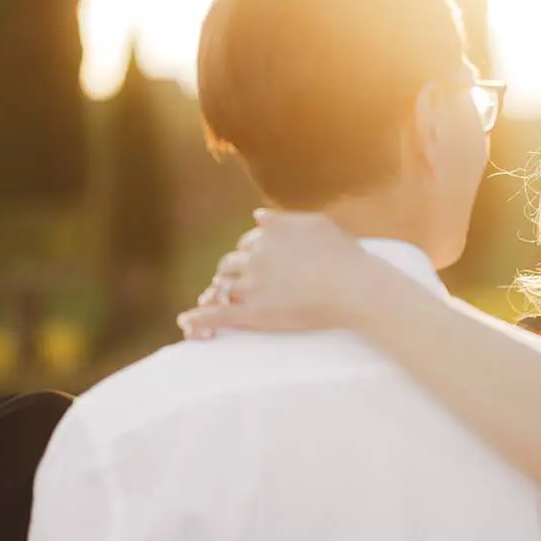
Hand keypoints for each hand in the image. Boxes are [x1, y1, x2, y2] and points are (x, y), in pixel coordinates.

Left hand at [176, 210, 380, 338]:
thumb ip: (285, 220)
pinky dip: (199, 319)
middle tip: (239, 285)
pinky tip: (186, 324)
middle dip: (233, 273)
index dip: (250, 255)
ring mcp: (251, 285)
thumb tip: (256, 216)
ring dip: (218, 292)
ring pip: (222, 287)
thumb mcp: (317, 224)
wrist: (354, 288)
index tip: (257, 265)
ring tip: (215, 301)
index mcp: (269, 233)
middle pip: (231, 264)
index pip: (248, 243)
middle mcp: (255, 256)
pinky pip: (217, 314)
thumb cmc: (344, 256)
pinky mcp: (252, 313)